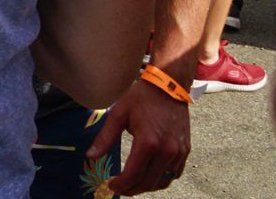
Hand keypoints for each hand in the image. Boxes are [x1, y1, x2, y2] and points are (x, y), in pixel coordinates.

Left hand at [87, 77, 190, 193]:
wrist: (168, 87)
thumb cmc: (140, 98)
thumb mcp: (118, 114)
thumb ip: (104, 138)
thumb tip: (90, 156)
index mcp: (148, 142)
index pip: (134, 174)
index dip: (121, 185)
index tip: (111, 186)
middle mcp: (167, 151)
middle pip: (148, 182)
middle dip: (132, 189)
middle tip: (119, 188)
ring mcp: (179, 152)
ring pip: (163, 181)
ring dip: (147, 186)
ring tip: (132, 184)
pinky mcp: (186, 150)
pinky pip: (174, 173)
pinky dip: (161, 178)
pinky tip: (149, 175)